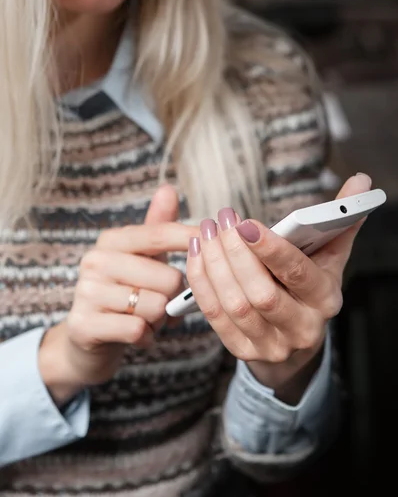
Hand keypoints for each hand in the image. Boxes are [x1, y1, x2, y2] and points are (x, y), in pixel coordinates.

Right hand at [39, 185, 195, 405]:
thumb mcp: (142, 258)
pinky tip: (137, 333)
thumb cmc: (125, 292)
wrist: (87, 338)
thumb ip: (157, 227)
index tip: (221, 241)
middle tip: (161, 301)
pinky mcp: (83, 325)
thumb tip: (168, 189)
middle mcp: (95, 260)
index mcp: (112, 240)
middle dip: (173, 296)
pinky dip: (147, 337)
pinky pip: (138, 330)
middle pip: (169, 278)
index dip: (193, 239)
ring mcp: (86, 292)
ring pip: (156, 307)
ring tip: (146, 317)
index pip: (161, 234)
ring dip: (160, 320)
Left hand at [186, 173, 371, 402]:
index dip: (270, 249)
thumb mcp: (330, 255)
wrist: (295, 337)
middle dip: (235, 253)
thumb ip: (341, 219)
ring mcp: (271, 344)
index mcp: (325, 299)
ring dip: (214, 265)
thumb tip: (360, 181)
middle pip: (261, 293)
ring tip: (205, 232)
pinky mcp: (243, 350)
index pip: (298, 274)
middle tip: (221, 220)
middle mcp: (302, 327)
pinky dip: (201, 283)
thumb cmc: (309, 285)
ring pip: (234, 305)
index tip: (245, 223)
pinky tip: (196, 254)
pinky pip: (215, 316)